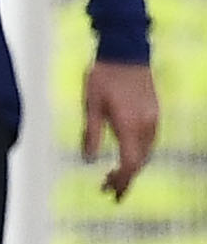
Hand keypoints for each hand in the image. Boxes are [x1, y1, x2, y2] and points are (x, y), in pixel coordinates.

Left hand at [81, 58, 158, 199]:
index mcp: (129, 124)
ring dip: (133, 167)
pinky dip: (138, 153)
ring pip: (146, 152)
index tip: (109, 190)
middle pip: (140, 161)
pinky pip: (149, 141)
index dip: (121, 180)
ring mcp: (153, 119)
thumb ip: (92, 134)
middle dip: (125, 178)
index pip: (130, 163)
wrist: (126, 53)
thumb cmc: (103, 76)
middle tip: (108, 189)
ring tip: (114, 177)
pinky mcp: (154, 113)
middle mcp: (146, 125)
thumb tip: (89, 159)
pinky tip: (126, 155)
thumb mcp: (90, 105)